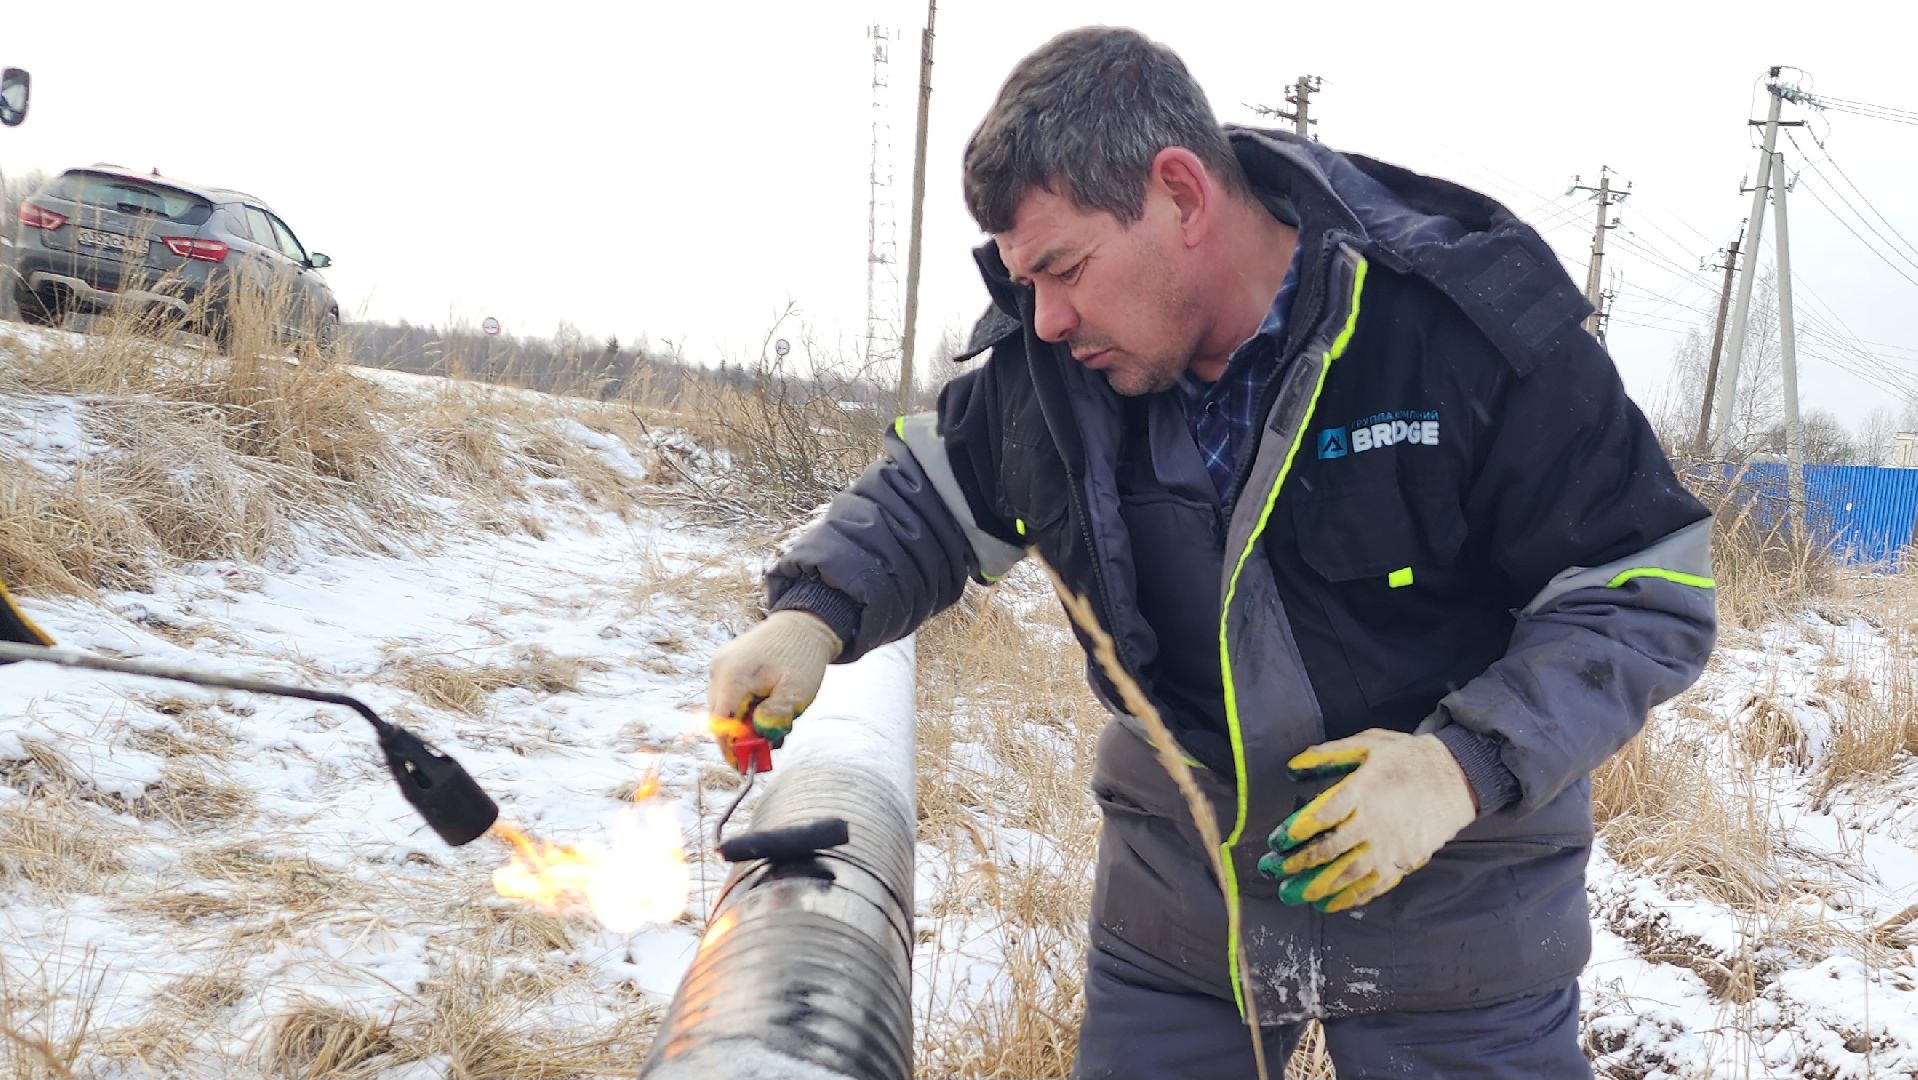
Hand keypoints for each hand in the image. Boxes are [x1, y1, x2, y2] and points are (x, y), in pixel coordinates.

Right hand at [705, 610, 841, 766]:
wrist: (804, 623)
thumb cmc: (802, 655)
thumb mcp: (796, 691)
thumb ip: (775, 715)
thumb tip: (756, 734)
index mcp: (732, 675)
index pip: (719, 723)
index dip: (730, 747)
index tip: (744, 765)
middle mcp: (719, 669)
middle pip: (718, 717)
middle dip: (739, 736)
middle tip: (765, 746)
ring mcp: (721, 664)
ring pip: (723, 707)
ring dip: (743, 721)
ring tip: (773, 721)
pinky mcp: (727, 664)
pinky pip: (729, 694)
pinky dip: (744, 707)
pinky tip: (767, 705)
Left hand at [1257, 729, 1475, 912]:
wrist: (1457, 778)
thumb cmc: (1407, 758)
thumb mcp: (1368, 744)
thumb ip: (1328, 754)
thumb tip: (1291, 767)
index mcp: (1363, 790)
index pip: (1322, 816)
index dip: (1296, 831)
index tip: (1276, 840)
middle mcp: (1375, 823)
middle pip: (1329, 849)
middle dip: (1296, 863)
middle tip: (1271, 870)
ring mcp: (1390, 846)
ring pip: (1348, 873)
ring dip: (1316, 886)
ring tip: (1291, 894)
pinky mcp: (1403, 862)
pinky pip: (1373, 886)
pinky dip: (1349, 898)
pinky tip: (1327, 904)